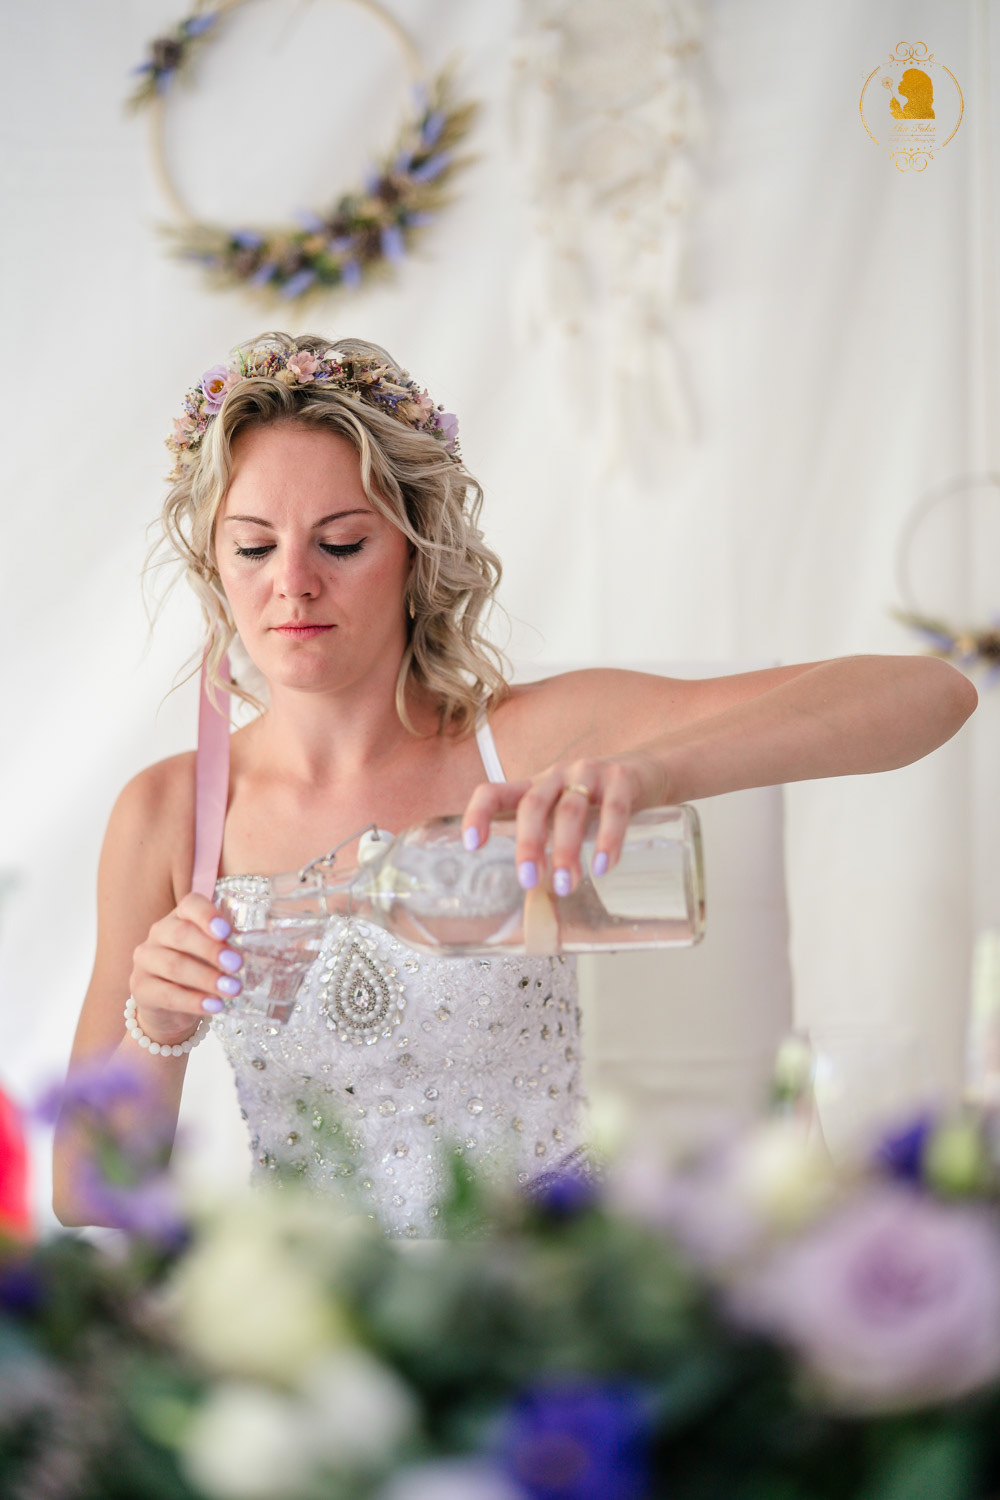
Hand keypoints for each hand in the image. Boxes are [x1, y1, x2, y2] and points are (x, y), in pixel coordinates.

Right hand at [129, 893, 243, 1045]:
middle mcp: (159, 933)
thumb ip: (233, 947)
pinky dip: (193, 1001)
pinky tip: (214, 1007)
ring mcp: (145, 960)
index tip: (227, 932)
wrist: (168, 1006)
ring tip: (232, 990)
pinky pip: (167, 994)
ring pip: (174, 966)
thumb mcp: (215, 954)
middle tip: (237, 965)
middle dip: (211, 950)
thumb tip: (272, 949)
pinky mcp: (140, 988)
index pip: (190, 904)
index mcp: (180, 916)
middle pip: (181, 935)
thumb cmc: (200, 969)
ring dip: (206, 978)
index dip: (208, 916)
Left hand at [460, 751, 666, 895]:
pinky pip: (614, 809)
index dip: (477, 814)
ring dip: (566, 849)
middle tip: (529, 880)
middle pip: (532, 805)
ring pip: (570, 810)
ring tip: (567, 884)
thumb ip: (549, 847)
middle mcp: (556, 776)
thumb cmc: (596, 803)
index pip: (494, 792)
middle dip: (528, 844)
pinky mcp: (623, 779)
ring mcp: (589, 774)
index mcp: (534, 788)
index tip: (470, 845)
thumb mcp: (563, 816)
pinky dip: (609, 839)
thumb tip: (535, 903)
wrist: (649, 771)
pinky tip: (604, 866)